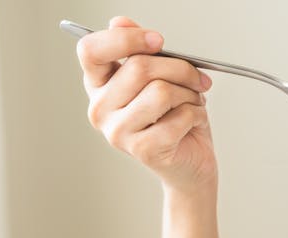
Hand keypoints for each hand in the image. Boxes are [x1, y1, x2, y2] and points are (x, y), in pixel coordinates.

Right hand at [76, 16, 216, 192]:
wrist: (190, 165)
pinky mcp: (144, 150)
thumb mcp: (159, 77)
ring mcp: (118, 132)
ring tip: (193, 103)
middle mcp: (100, 109)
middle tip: (197, 77)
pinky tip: (193, 123)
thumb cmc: (175, 119)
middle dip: (179, 68)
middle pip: (138, 67)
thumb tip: (119, 22)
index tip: (158, 40)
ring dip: (189, 94)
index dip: (126, 39)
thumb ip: (139, 50)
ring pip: (161, 91)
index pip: (90, 50)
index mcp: (98, 85)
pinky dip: (197, 115)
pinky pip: (179, 117)